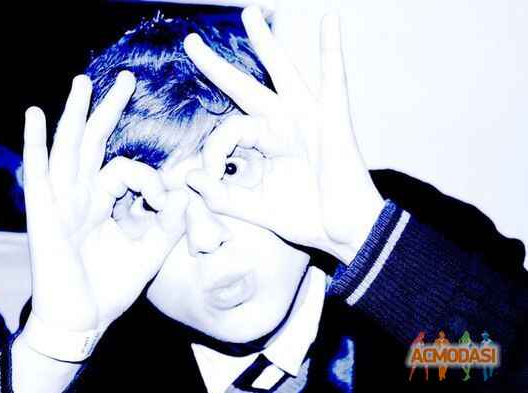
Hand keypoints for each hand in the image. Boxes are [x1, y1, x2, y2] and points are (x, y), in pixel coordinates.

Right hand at [23, 71, 187, 332]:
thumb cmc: (112, 287)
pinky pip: (39, 173)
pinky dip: (35, 143)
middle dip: (110, 109)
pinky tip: (34, 114)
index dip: (152, 180)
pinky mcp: (45, 214)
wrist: (83, 321)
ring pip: (68, 148)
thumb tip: (186, 192)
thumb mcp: (152, 251)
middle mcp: (83, 196)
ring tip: (83, 82)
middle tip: (126, 78)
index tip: (167, 202)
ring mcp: (62, 202)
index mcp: (106, 203)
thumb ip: (171, 223)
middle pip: (96, 143)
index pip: (130, 171)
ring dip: (75, 114)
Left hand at [183, 7, 383, 264]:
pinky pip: (333, 79)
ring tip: (251, 14)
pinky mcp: (332, 120)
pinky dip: (332, 50)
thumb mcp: (255, 209)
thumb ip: (221, 196)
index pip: (227, 129)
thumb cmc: (306, 218)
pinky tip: (329, 21)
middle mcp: (282, 125)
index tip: (206, 177)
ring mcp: (307, 118)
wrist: (343, 232)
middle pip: (244, 86)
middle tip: (190, 42)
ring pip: (282, 71)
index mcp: (264, 145)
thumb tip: (189, 177)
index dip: (211, 149)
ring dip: (266, 42)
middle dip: (217, 66)